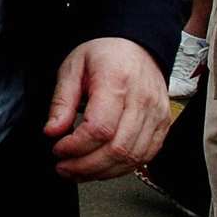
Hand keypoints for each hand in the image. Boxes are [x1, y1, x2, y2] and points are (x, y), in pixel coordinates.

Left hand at [45, 37, 169, 179]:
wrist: (136, 45)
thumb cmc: (103, 54)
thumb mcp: (72, 68)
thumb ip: (62, 101)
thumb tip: (52, 131)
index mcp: (116, 82)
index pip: (99, 128)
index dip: (76, 146)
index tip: (58, 149)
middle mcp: (142, 101)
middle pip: (117, 149)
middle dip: (86, 166)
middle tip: (63, 168)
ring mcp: (157, 115)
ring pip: (133, 158)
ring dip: (103, 171)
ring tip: (78, 171)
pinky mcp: (164, 125)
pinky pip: (146, 156)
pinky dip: (122, 167)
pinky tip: (102, 167)